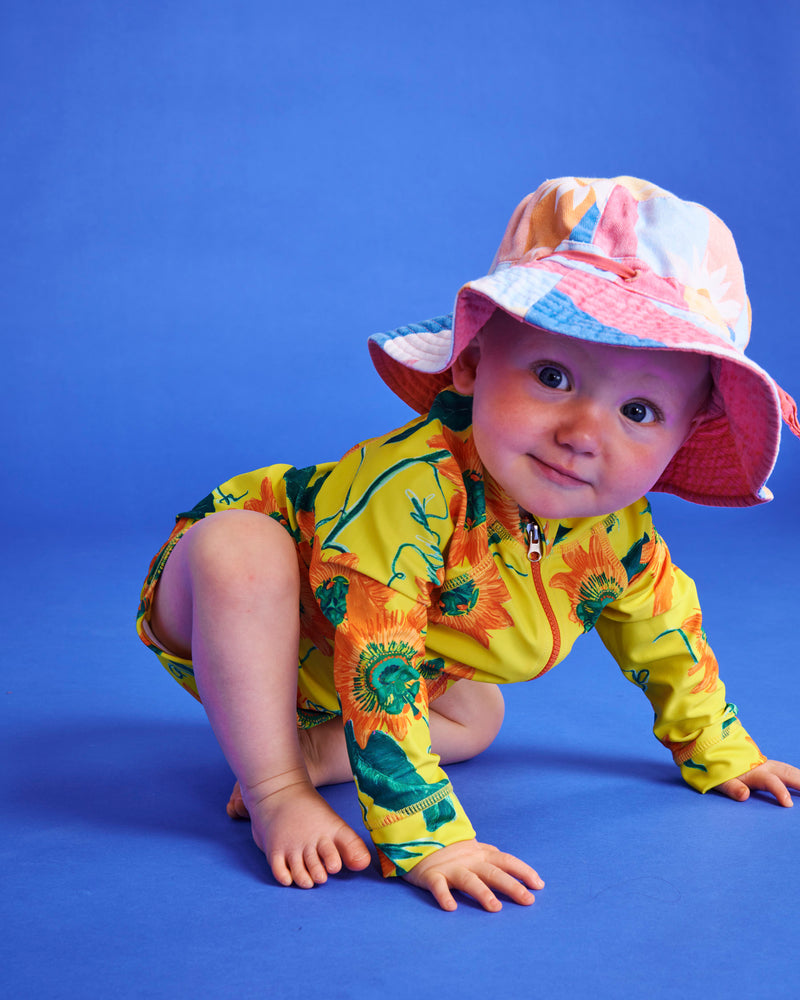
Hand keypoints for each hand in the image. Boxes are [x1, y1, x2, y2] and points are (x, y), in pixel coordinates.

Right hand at [402, 839, 543, 911]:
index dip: (523, 871)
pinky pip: (438, 886)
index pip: (506, 861)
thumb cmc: (450, 849)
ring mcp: (451, 868)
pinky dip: (444, 896)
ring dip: (483, 893)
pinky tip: (451, 908)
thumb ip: (491, 857)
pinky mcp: (432, 875)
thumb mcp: (473, 849)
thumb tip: (514, 867)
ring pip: (469, 880)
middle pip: (493, 872)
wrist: (417, 836)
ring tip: (495, 907)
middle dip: (511, 886)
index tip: (539, 884)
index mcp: (481, 854)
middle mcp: (469, 861)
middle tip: (528, 900)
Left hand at [715, 759, 799, 806]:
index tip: (788, 804)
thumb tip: (744, 795)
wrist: (712, 748)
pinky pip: (787, 770)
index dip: (779, 791)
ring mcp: (767, 766)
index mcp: (751, 772)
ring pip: (789, 770)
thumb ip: (731, 787)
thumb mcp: (718, 779)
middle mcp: (762, 767)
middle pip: (786, 773)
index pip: (770, 781)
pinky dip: (798, 776)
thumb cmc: (715, 769)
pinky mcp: (768, 767)